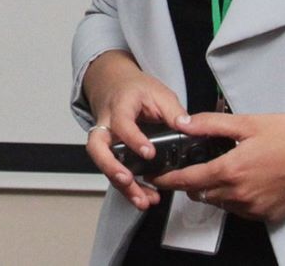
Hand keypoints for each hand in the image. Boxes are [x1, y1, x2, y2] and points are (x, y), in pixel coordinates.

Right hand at [82, 51, 190, 211]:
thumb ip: (173, 110)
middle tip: (127, 180)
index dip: (133, 139)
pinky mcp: (109, 152)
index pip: (121, 123)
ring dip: (121, 185)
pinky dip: (126, 188)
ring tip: (142, 200)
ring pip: (103, 164)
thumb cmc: (135, 89)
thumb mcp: (158, 92)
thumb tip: (187, 126)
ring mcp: (105, 139)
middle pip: (97, 147)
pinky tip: (143, 197)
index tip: (149, 153)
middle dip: (110, 167)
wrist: (114, 84)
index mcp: (120, 106)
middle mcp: (106, 124)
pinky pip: (113, 171)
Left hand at [151, 112, 284, 222]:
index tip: (157, 178)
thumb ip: (210, 125)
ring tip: (225, 168)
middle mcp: (241, 194)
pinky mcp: (269, 215)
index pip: (188, 180)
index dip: (169, 179)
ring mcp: (256, 208)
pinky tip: (244, 180)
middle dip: (192, 182)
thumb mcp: (247, 122)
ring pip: (221, 203)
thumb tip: (185, 124)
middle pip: (202, 194)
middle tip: (195, 165)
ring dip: (214, 190)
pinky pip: (240, 210)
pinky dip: (234, 199)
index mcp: (232, 170)